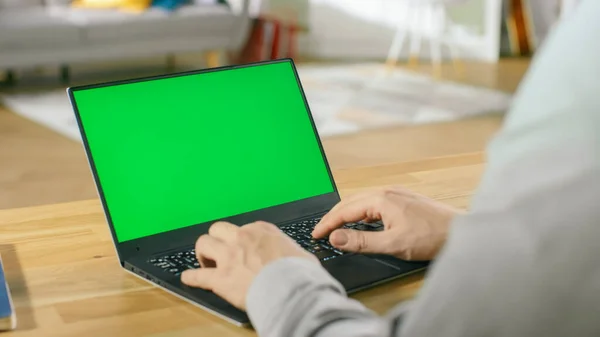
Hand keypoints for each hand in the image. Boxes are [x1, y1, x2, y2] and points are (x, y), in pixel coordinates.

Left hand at [181, 221, 317, 309]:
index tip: (243, 250)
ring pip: (204, 244)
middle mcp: (242, 238)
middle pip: (218, 229)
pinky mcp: (220, 278)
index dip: (241, 240)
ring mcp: (229, 257)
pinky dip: (191, 277)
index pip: (244, 229)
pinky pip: (198, 275)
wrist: (292, 288)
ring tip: (206, 264)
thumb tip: (298, 261)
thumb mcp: (300, 254)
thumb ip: (291, 253)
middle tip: (219, 252)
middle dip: (216, 239)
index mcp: (262, 230)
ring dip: (203, 253)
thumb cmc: (300, 273)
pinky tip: (187, 278)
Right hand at [312, 186, 462, 260]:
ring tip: (336, 227)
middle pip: (351, 202)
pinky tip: (363, 222)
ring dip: (347, 213)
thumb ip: (361, 241)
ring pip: (363, 201)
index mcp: (381, 199)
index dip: (328, 224)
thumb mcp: (392, 243)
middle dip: (334, 216)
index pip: (345, 210)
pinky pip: (374, 203)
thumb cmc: (431, 237)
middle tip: (321, 231)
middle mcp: (387, 192)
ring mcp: (396, 194)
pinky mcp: (404, 200)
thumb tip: (335, 238)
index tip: (316, 234)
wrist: (461, 232)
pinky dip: (361, 212)